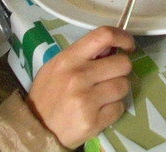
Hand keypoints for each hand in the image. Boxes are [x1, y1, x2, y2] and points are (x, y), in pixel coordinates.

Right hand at [26, 26, 134, 148]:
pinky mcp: (93, 121)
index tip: (128, 45)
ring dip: (118, 90)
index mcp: (69, 58)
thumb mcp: (56, 66)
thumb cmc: (48, 95)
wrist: (36, 129)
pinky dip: (114, 109)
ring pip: (124, 86)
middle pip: (122, 63)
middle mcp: (79, 76)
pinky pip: (119, 108)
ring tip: (104, 95)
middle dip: (121, 70)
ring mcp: (86, 100)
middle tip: (111, 76)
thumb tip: (110, 47)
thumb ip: (82, 55)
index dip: (123, 37)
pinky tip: (100, 110)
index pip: (103, 35)